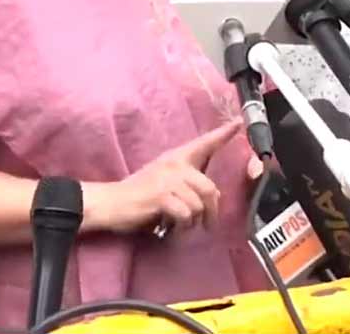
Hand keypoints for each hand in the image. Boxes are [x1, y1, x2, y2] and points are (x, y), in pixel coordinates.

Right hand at [92, 121, 241, 234]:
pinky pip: (185, 214)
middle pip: (210, 188)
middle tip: (206, 224)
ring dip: (193, 221)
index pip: (204, 143)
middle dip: (211, 211)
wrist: (111, 203)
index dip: (222, 134)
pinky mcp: (160, 197)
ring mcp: (167, 180)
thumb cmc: (139, 194)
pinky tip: (170, 226)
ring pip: (198, 204)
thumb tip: (213, 195)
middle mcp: (174, 165)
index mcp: (176, 158)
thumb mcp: (164, 179)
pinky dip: (182, 226)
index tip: (238, 123)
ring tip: (181, 224)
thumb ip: (186, 181)